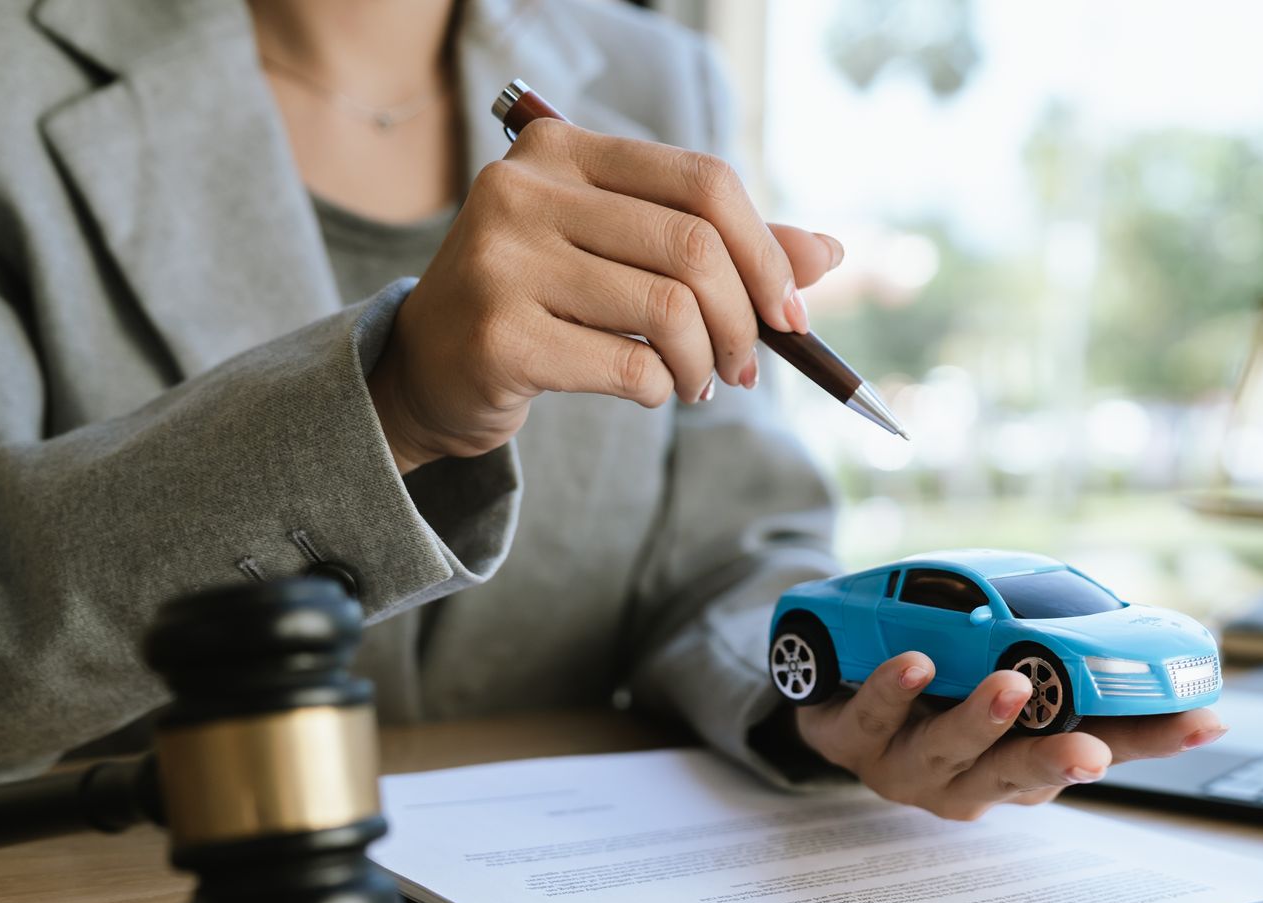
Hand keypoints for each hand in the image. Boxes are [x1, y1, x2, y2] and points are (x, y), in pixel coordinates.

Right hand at [368, 118, 844, 472]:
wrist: (434, 367)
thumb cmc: (547, 303)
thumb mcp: (626, 255)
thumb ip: (721, 247)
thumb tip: (827, 253)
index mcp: (562, 150)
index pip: (703, 181)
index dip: (767, 252)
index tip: (790, 315)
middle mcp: (524, 188)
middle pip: (693, 247)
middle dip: (742, 321)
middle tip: (745, 367)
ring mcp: (503, 258)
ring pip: (668, 309)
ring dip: (703, 363)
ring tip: (695, 384)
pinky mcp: (499, 334)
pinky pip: (629, 365)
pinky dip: (660, 389)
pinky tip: (650, 391)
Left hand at [795, 653, 1225, 820]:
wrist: (834, 690)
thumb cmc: (938, 684)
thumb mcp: (1011, 669)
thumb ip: (1068, 660)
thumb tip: (1156, 626)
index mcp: (1028, 756)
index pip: (1104, 746)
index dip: (1154, 739)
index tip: (1202, 723)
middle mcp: (974, 775)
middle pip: (1024, 773)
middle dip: (1058, 762)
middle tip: (1089, 752)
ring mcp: (910, 765)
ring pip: (950, 751)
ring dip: (981, 722)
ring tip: (1010, 687)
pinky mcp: (850, 739)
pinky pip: (872, 717)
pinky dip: (893, 692)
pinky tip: (915, 665)